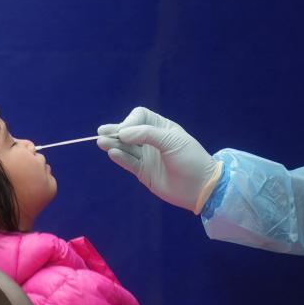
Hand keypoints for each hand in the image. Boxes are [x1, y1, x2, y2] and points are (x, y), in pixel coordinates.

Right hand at [97, 106, 221, 214]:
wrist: (202, 188)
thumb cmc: (191, 159)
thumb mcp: (171, 141)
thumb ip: (147, 134)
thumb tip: (122, 132)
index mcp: (161, 128)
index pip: (140, 116)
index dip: (130, 121)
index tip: (126, 131)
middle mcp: (152, 140)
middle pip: (129, 131)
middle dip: (116, 131)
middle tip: (102, 132)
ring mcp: (147, 156)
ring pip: (125, 147)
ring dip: (113, 144)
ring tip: (101, 142)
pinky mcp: (143, 172)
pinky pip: (128, 162)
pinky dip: (120, 158)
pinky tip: (112, 153)